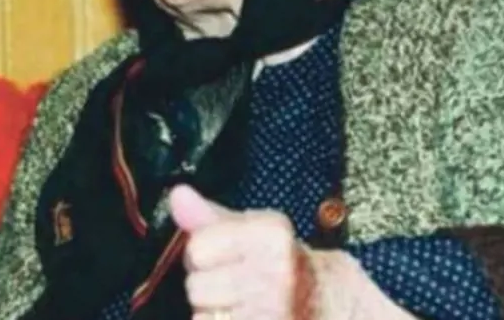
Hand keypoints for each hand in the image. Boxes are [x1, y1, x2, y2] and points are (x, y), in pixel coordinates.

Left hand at [169, 185, 317, 319]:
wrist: (326, 299)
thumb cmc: (281, 260)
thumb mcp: (252, 229)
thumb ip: (209, 216)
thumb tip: (177, 196)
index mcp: (271, 235)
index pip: (197, 249)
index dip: (200, 253)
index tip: (219, 255)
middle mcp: (277, 273)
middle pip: (196, 287)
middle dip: (205, 287)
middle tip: (229, 283)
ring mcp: (275, 310)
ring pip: (203, 316)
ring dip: (211, 313)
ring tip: (236, 303)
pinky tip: (240, 316)